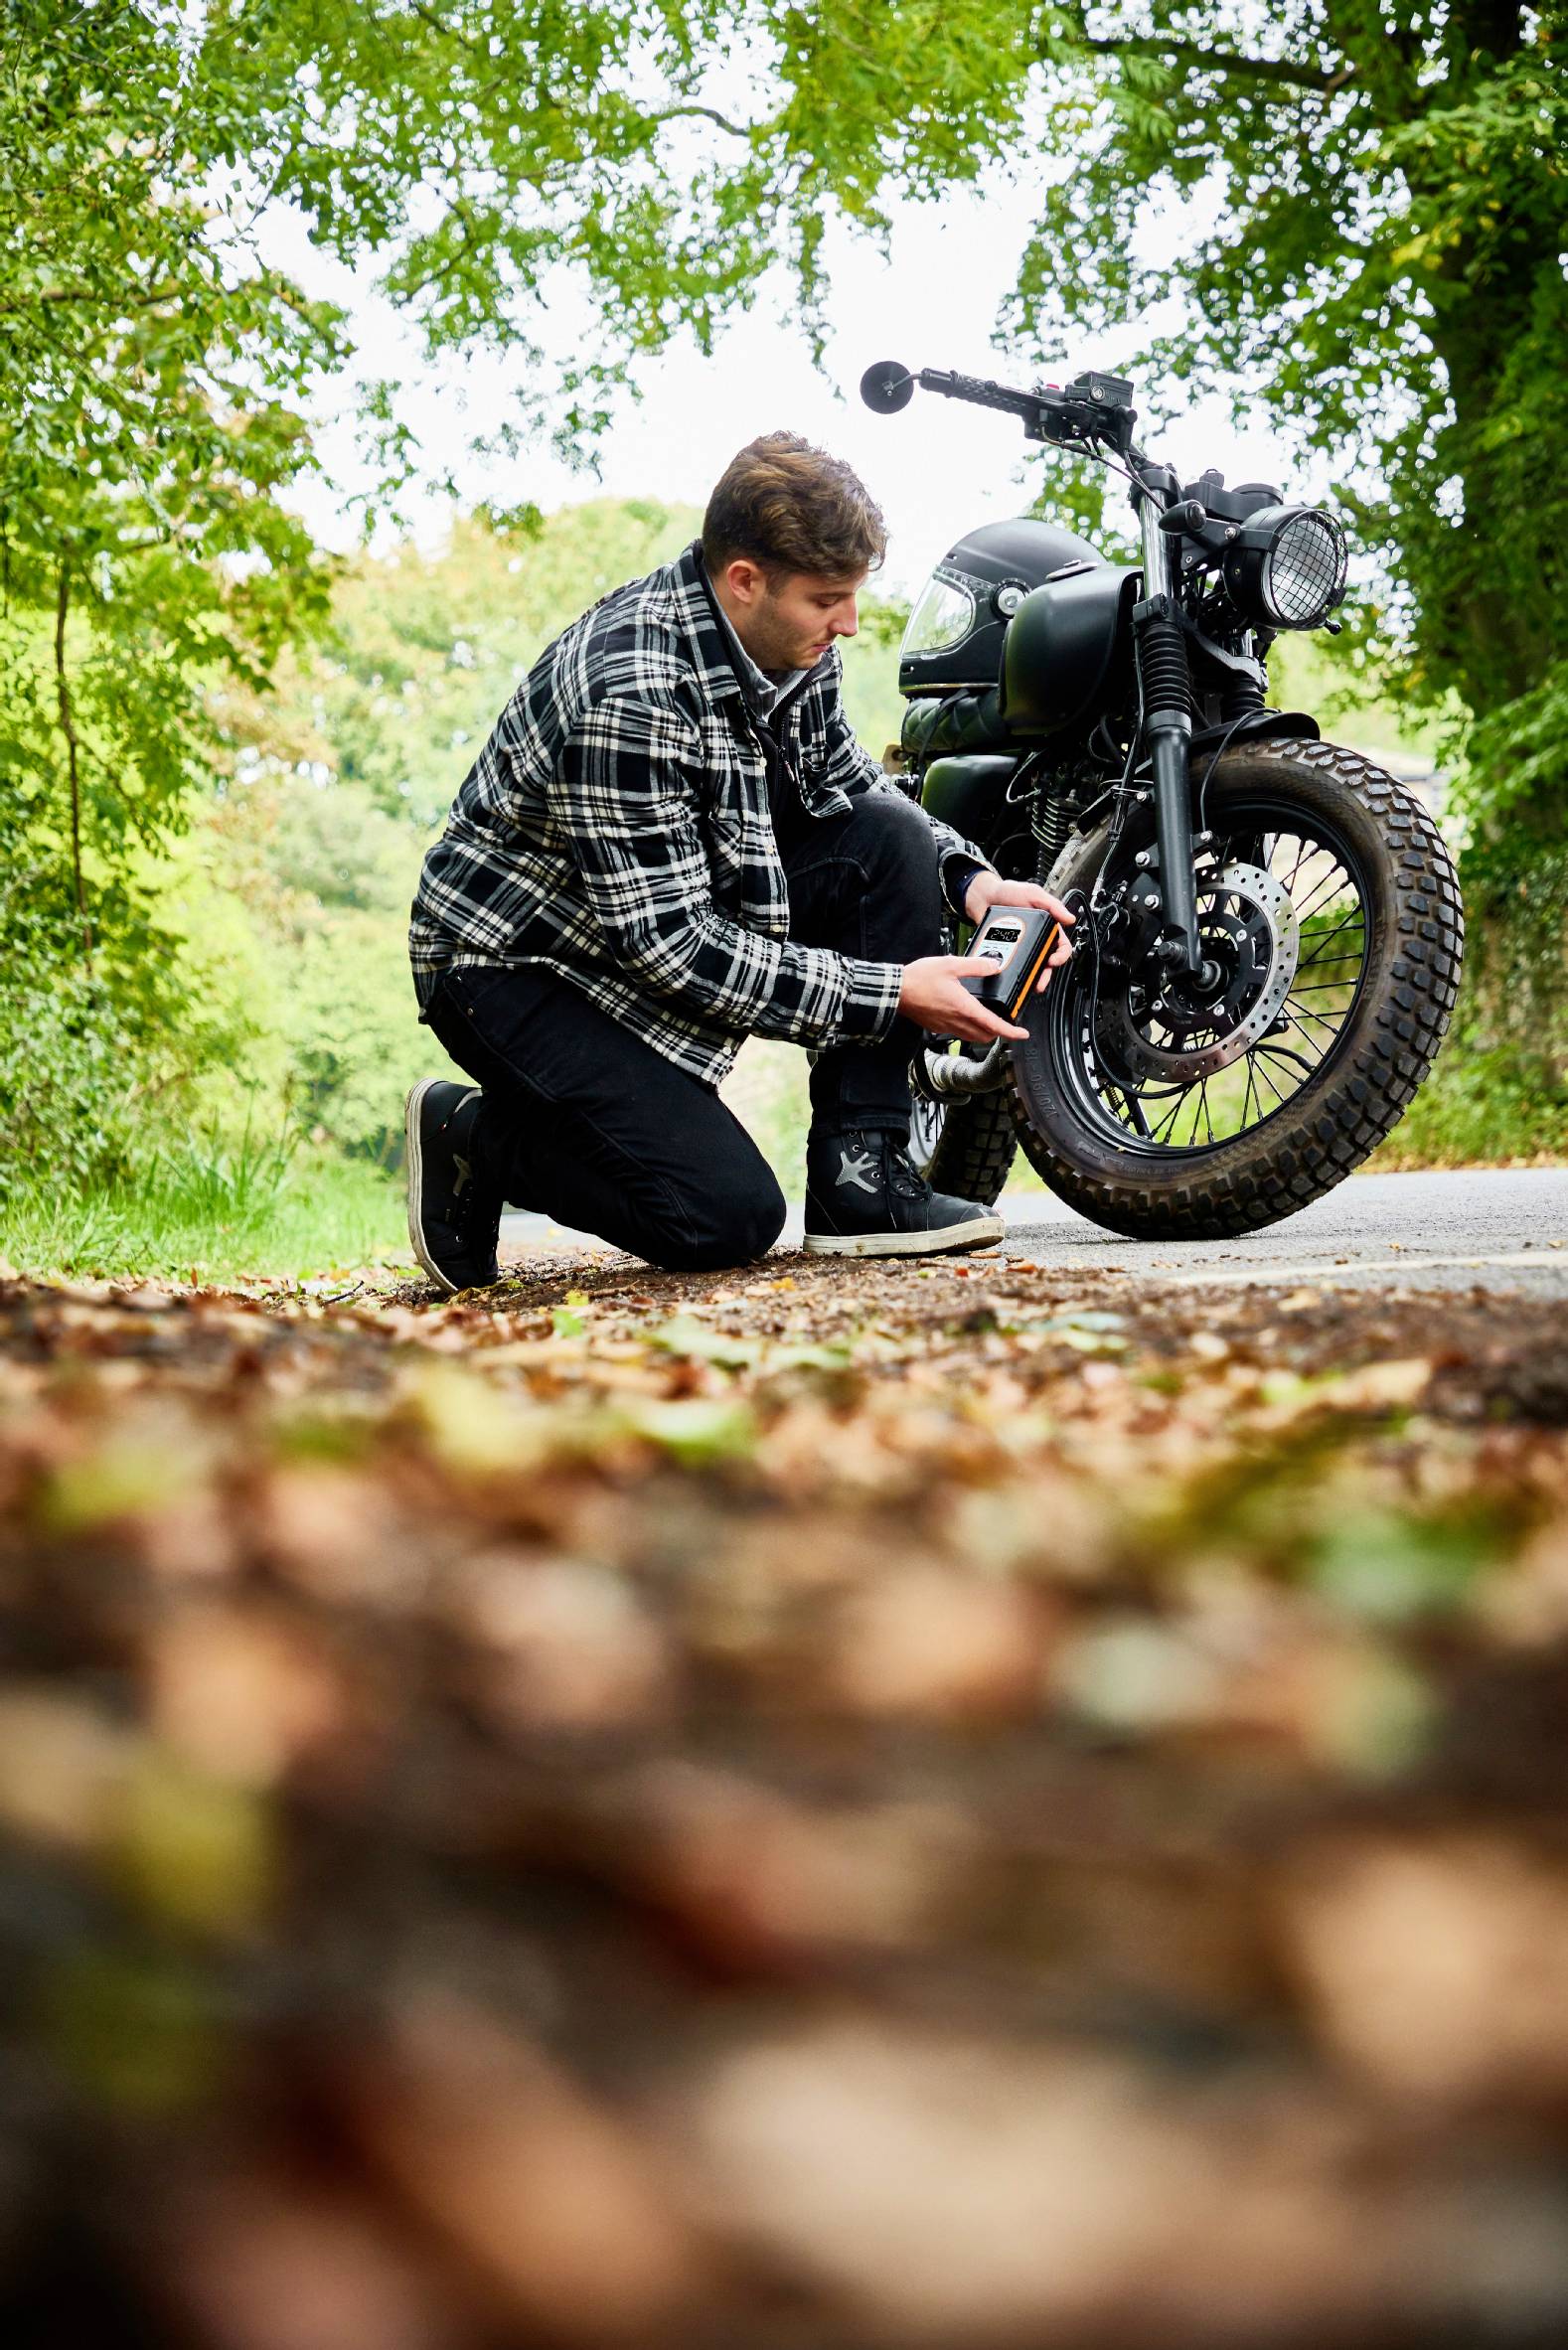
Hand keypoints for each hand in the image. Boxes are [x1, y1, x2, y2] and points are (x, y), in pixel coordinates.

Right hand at [898, 954, 1032, 1044]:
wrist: (896, 991)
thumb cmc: (919, 979)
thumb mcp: (951, 965)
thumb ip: (975, 966)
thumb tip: (994, 965)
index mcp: (964, 1008)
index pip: (994, 1025)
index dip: (1012, 1032)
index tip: (1022, 1034)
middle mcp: (957, 1022)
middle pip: (986, 1036)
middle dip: (999, 1032)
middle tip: (1006, 1022)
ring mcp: (946, 1027)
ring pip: (972, 1036)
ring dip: (984, 1032)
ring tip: (988, 1019)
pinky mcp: (937, 1027)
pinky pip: (958, 1033)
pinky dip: (968, 1029)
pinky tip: (965, 1015)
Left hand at [962, 872, 1075, 991]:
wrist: (982, 897)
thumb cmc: (1008, 892)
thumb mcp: (1033, 894)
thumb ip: (1052, 905)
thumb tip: (1070, 918)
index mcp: (1047, 927)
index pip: (1061, 946)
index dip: (1061, 956)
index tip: (1053, 960)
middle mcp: (1036, 939)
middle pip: (1047, 963)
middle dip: (1046, 975)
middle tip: (1040, 981)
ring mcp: (1021, 947)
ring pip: (1031, 968)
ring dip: (1032, 979)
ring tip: (1029, 985)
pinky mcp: (1007, 952)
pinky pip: (1013, 966)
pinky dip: (1014, 973)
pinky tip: (1012, 976)